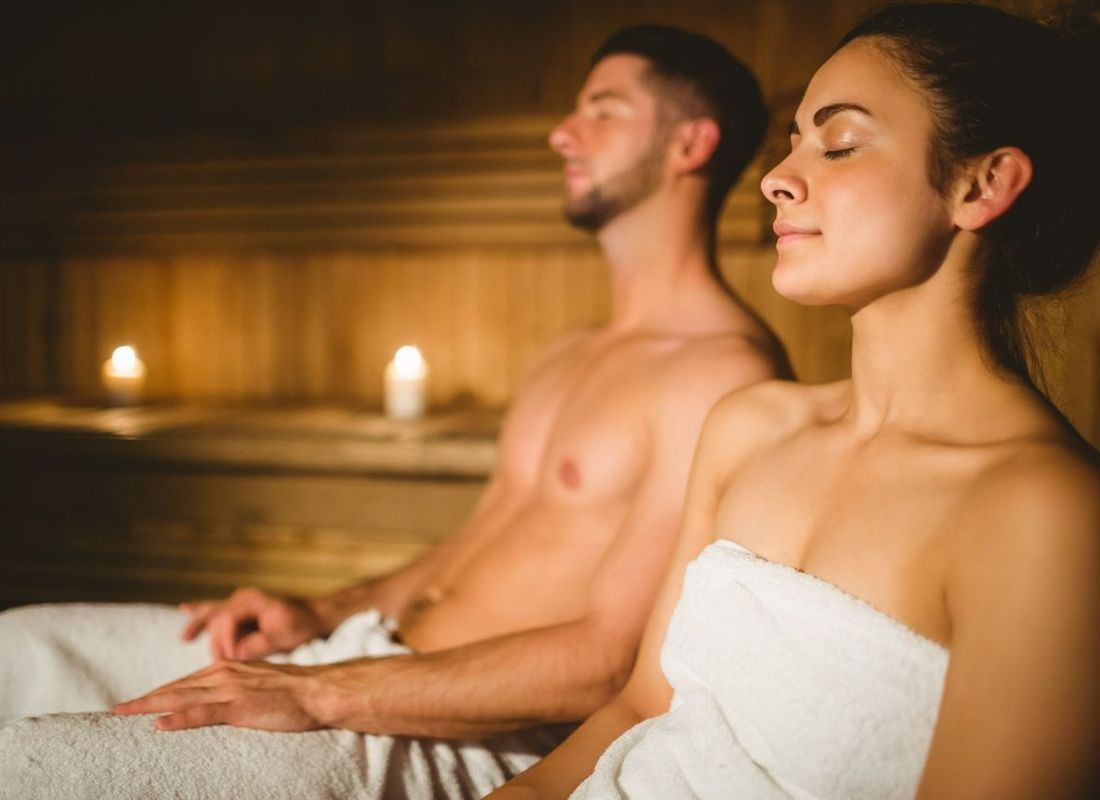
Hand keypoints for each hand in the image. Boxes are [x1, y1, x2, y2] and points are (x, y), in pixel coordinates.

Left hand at [112, 660, 326, 731]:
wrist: (321, 691)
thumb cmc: (295, 692)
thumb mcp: (258, 685)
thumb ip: (236, 690)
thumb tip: (218, 702)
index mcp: (228, 669)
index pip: (184, 682)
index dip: (158, 693)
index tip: (135, 703)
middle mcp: (224, 674)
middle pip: (175, 688)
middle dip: (144, 699)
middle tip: (115, 710)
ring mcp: (231, 689)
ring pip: (181, 697)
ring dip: (149, 705)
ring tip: (123, 714)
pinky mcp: (240, 706)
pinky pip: (203, 713)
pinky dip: (179, 717)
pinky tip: (160, 724)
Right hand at [179, 587, 328, 660]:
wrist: (315, 617)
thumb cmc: (302, 626)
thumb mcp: (284, 637)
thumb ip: (259, 644)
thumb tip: (236, 655)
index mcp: (252, 601)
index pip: (226, 619)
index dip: (226, 641)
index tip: (232, 659)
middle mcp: (242, 599)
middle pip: (213, 615)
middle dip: (211, 639)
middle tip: (214, 661)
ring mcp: (240, 604)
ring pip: (211, 613)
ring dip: (199, 626)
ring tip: (185, 638)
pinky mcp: (240, 614)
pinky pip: (215, 613)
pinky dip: (201, 614)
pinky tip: (184, 609)